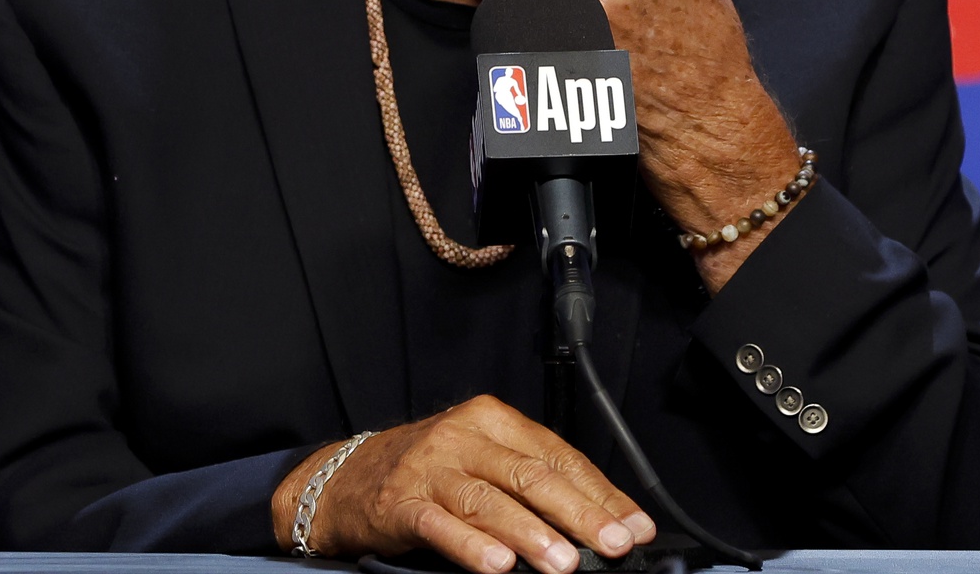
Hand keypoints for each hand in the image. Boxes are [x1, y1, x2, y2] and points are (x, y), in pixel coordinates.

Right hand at [272, 396, 655, 572]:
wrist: (346, 478)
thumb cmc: (428, 470)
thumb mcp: (482, 459)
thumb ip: (532, 483)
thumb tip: (599, 521)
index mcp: (493, 420)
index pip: (559, 455)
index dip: (601, 493)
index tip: (633, 526)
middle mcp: (464, 436)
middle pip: (532, 476)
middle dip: (580, 514)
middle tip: (611, 544)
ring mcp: (431, 467)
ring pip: (490, 500)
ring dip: (531, 535)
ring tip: (562, 562)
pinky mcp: (400, 502)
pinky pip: (441, 524)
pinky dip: (471, 546)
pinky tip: (497, 565)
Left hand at [501, 0, 803, 291]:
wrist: (711, 126)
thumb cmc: (708, 43)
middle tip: (576, 3)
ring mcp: (570, 46)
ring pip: (510, 6)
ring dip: (528, 16)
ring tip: (570, 32)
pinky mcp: (553, 84)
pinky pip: (508, 50)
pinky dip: (523, 54)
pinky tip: (560, 61)